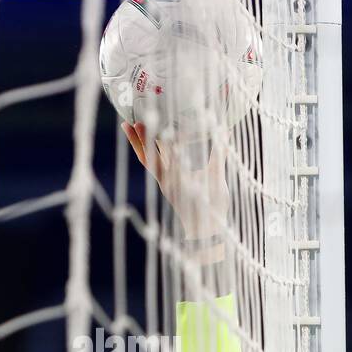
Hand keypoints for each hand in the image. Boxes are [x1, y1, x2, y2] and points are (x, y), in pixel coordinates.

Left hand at [121, 121, 230, 242]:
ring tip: (128, 125)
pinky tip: (142, 141)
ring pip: (147, 160)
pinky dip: (145, 152)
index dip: (165, 138)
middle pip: (150, 156)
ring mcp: (164, 183)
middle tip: (134, 120)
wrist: (203, 232)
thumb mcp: (217, 183)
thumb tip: (224, 131)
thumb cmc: (212, 208)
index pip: (169, 154)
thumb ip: (219, 156)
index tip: (160, 119)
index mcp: (180, 180)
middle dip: (144, 138)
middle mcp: (168, 181)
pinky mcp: (164, 185)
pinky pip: (151, 165)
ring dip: (138, 143)